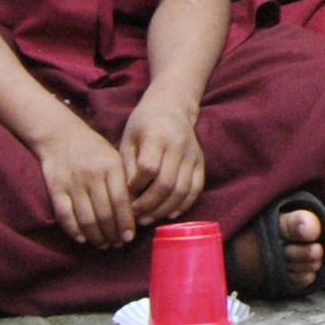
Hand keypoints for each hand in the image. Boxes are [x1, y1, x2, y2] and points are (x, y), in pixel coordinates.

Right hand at [30, 112, 134, 247]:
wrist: (62, 137)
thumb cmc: (95, 150)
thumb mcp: (115, 158)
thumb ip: (125, 180)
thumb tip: (138, 209)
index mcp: (112, 168)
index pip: (121, 200)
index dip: (126, 221)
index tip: (130, 236)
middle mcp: (93, 176)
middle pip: (104, 213)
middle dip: (112, 233)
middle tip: (118, 244)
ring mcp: (73, 184)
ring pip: (86, 217)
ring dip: (95, 235)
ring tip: (103, 244)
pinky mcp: (56, 190)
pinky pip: (65, 215)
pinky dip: (74, 230)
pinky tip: (82, 238)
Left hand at [117, 94, 206, 226]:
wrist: (172, 106)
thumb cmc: (143, 124)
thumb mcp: (128, 140)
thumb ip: (128, 166)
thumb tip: (127, 196)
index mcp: (158, 136)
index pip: (148, 168)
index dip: (135, 186)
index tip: (123, 194)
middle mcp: (179, 146)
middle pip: (166, 184)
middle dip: (148, 205)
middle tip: (133, 217)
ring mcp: (193, 154)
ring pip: (182, 190)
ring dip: (163, 209)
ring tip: (147, 218)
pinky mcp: (201, 162)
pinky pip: (196, 189)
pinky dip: (184, 205)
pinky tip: (169, 214)